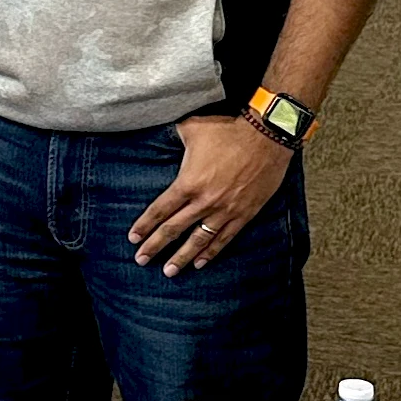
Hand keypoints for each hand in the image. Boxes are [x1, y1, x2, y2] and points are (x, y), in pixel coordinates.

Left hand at [131, 115, 291, 274]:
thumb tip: (161, 133)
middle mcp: (204, 201)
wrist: (267, 136)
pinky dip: (211, 252)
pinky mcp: (243, 214)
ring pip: (198, 240)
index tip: (133, 238)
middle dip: (154, 247)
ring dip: (181, 257)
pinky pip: (224, 238)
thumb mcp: (194, 129)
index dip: (144, 225)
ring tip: (168, 271)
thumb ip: (175, 137)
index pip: (160, 210)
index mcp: (188, 183)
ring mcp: (224, 211)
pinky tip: (200, 263)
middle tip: (141, 260)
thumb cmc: (229, 130)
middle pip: (173, 229)